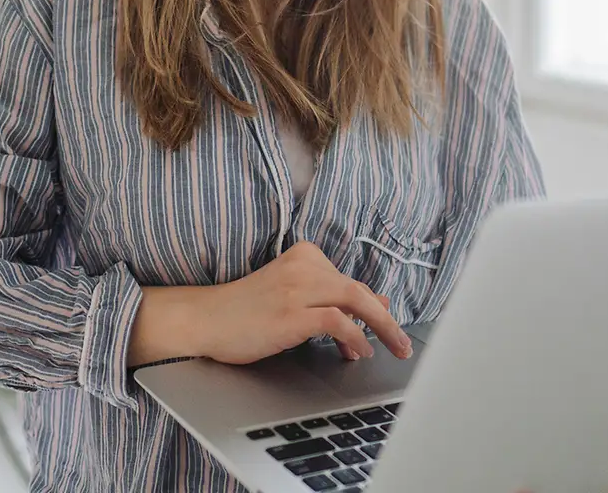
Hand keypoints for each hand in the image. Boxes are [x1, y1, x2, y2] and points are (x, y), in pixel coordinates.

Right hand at [199, 241, 412, 364]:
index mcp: (305, 256)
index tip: (387, 327)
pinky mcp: (291, 313)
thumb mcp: (293, 296)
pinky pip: (336, 321)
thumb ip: (331, 297)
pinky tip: (359, 351)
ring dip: (381, 328)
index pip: (351, 282)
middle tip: (403, 343)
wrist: (204, 319)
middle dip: (387, 319)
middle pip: (359, 290)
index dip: (374, 308)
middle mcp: (304, 266)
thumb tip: (380, 303)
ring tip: (392, 348)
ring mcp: (297, 288)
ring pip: (356, 301)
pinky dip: (355, 337)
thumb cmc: (246, 311)